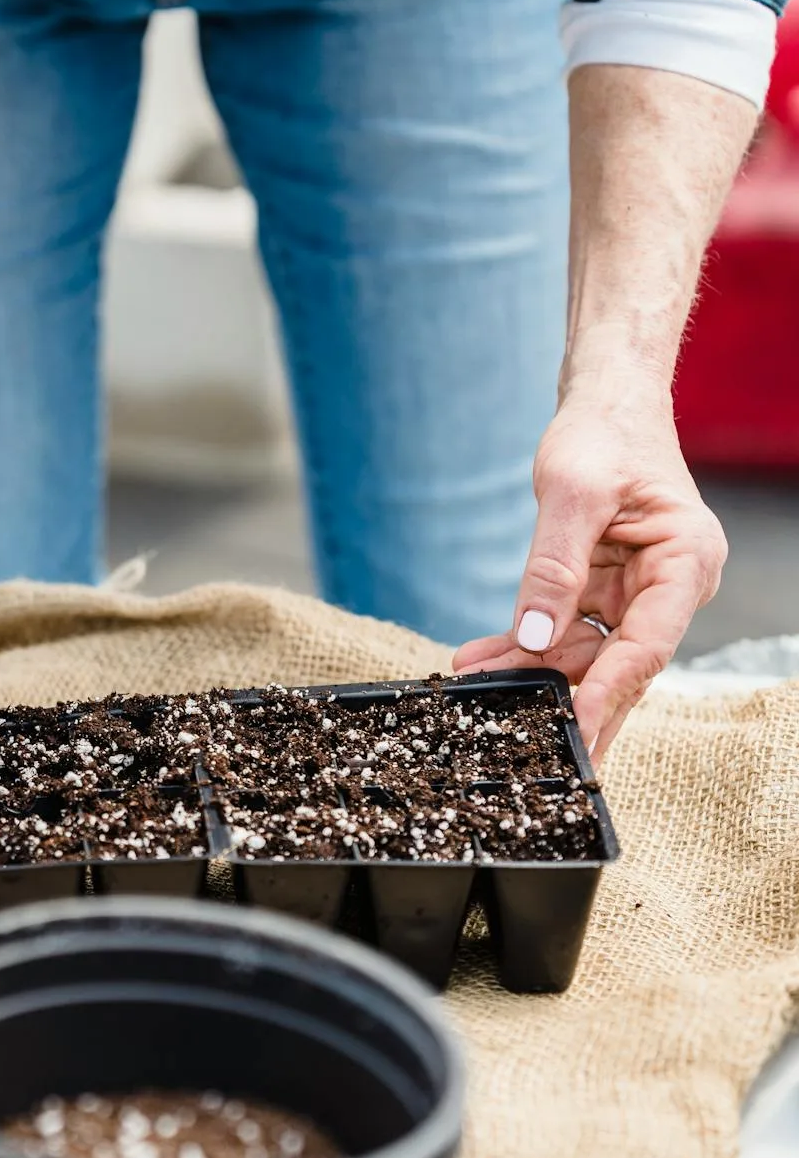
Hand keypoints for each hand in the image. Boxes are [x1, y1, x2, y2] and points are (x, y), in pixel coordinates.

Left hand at [452, 396, 725, 757]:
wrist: (603, 408)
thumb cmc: (603, 437)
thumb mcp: (572, 491)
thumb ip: (552, 565)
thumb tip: (532, 637)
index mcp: (683, 563)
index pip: (648, 645)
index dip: (611, 692)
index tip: (578, 729)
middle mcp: (666, 587)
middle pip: (618, 663)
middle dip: (569, 702)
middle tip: (532, 749)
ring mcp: (633, 593)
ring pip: (582, 653)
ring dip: (529, 673)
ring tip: (473, 685)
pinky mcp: (599, 591)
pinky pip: (560, 630)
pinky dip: (520, 646)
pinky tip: (478, 660)